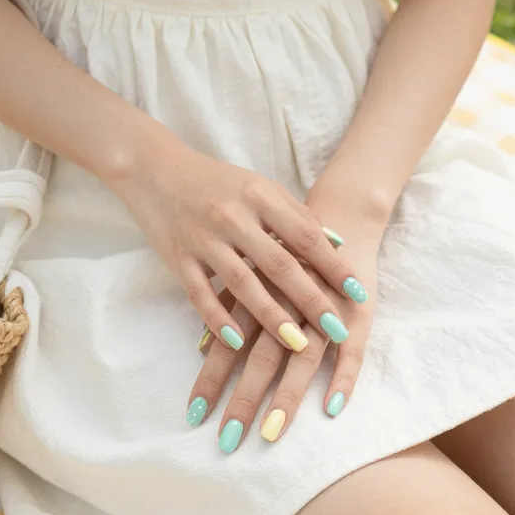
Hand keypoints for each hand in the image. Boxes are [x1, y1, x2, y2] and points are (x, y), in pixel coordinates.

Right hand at [114, 133, 367, 351]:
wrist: (157, 170)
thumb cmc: (217, 182)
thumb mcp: (260, 187)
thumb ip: (296, 214)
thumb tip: (337, 243)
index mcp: (259, 196)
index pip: (304, 235)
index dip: (332, 265)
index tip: (357, 293)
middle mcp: (233, 217)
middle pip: (279, 263)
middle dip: (311, 299)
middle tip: (338, 329)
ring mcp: (203, 238)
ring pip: (241, 283)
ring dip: (272, 316)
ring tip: (297, 345)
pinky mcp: (178, 257)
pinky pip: (199, 293)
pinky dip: (217, 319)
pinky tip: (236, 342)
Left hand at [186, 220, 380, 448]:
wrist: (338, 210)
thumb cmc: (285, 246)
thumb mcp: (252, 268)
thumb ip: (228, 304)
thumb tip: (203, 346)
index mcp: (257, 292)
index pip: (229, 344)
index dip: (211, 378)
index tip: (194, 415)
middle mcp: (287, 302)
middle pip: (261, 357)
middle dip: (243, 400)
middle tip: (227, 442)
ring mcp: (324, 309)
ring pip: (303, 358)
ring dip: (286, 398)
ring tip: (271, 435)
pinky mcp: (356, 312)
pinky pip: (352, 350)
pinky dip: (342, 378)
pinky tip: (332, 408)